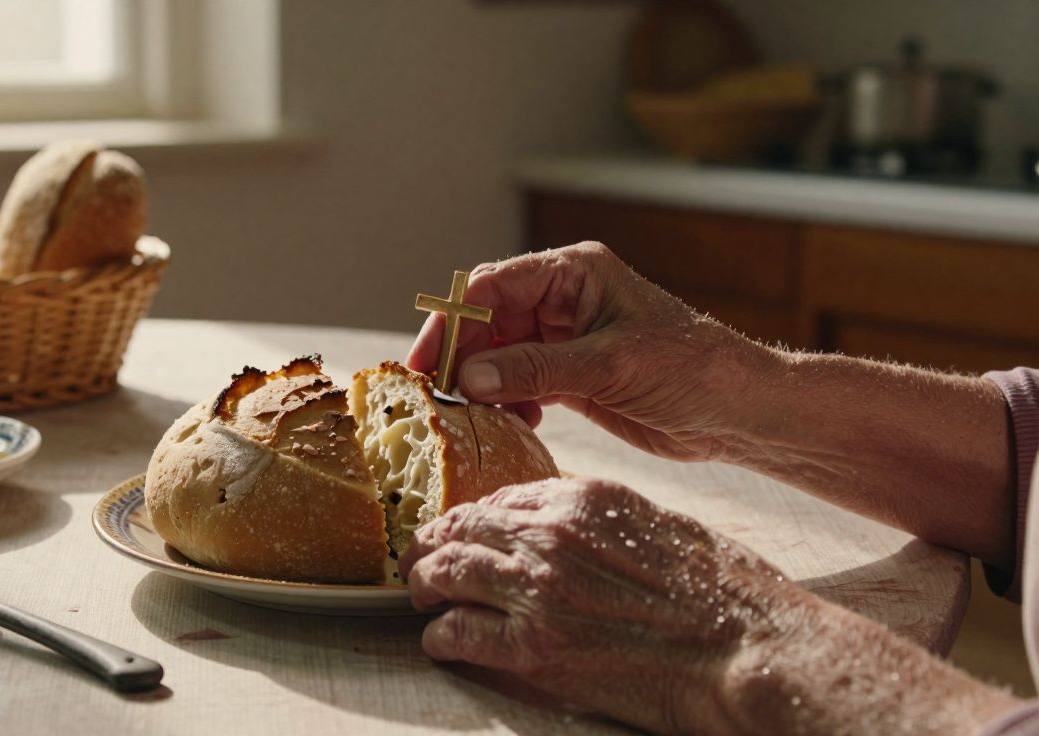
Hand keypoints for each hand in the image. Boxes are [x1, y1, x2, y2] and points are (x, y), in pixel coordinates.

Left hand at [398, 476, 791, 732]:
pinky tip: (441, 641)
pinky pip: (457, 634)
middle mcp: (549, 535)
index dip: (473, 516)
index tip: (463, 529)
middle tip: (421, 558)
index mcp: (583, 497)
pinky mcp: (533, 649)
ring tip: (419, 594)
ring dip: (424, 584)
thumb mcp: (661, 524)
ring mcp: (536, 591)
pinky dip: (440, 637)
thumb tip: (571, 529)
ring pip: (446, 573)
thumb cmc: (725, 591)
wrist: (749, 647)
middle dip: (434, 543)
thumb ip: (604, 521)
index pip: (503, 497)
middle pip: (463, 528)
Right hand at [408, 242, 773, 462]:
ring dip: (484, 384)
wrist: (737, 412)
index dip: (453, 321)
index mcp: (574, 273)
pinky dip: (508, 403)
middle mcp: (564, 299)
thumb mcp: (607, 366)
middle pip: (488, 321)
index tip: (427, 361)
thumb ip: (534, 369)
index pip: (492, 287)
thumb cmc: (690, 370)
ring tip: (477, 415)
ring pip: (499, 355)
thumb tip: (468, 377)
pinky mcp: (572, 377)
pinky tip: (515, 422)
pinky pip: (520, 383)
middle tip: (439, 396)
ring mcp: (566, 339)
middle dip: (463, 356)